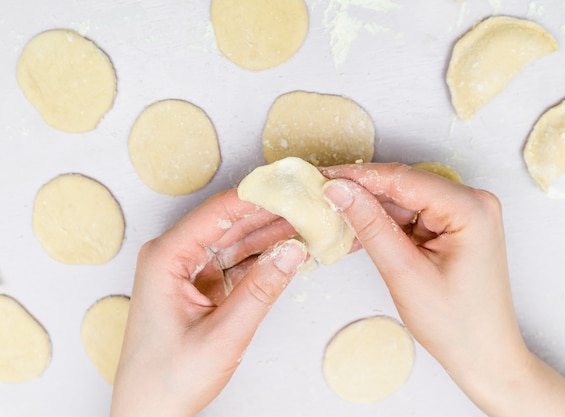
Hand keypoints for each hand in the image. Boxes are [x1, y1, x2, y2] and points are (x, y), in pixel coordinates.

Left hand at [110, 189, 306, 416]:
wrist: (150, 412)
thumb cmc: (168, 379)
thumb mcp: (222, 336)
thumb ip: (260, 291)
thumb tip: (292, 252)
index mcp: (166, 257)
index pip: (219, 213)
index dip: (259, 196)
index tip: (292, 186)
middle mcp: (174, 256)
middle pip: (230, 223)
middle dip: (271, 213)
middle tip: (309, 204)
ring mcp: (188, 271)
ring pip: (237, 242)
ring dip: (271, 235)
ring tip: (308, 223)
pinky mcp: (201, 286)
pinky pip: (237, 263)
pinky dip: (263, 259)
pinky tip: (289, 251)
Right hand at [321, 163, 564, 416]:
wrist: (485, 355)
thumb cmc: (456, 324)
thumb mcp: (405, 273)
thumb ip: (371, 226)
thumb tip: (340, 190)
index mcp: (470, 208)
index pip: (402, 179)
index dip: (357, 176)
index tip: (321, 177)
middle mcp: (472, 202)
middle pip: (403, 186)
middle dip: (361, 193)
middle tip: (320, 196)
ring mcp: (464, 213)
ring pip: (403, 200)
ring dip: (370, 211)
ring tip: (333, 219)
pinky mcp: (453, 227)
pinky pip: (411, 215)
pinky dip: (385, 225)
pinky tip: (358, 234)